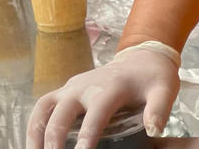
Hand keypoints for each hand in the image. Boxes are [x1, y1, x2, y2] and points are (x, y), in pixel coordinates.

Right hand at [29, 45, 178, 148]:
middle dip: (54, 137)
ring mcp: (72, 87)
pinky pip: (44, 106)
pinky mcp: (66, 90)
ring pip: (44, 106)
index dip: (87, 135)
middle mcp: (85, 85)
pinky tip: (35, 144)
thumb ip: (159, 110)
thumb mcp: (164, 90)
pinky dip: (35, 124)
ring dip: (36, 131)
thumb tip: (153, 131)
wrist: (140, 57)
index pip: (95, 113)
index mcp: (110, 87)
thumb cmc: (153, 78)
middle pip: (63, 110)